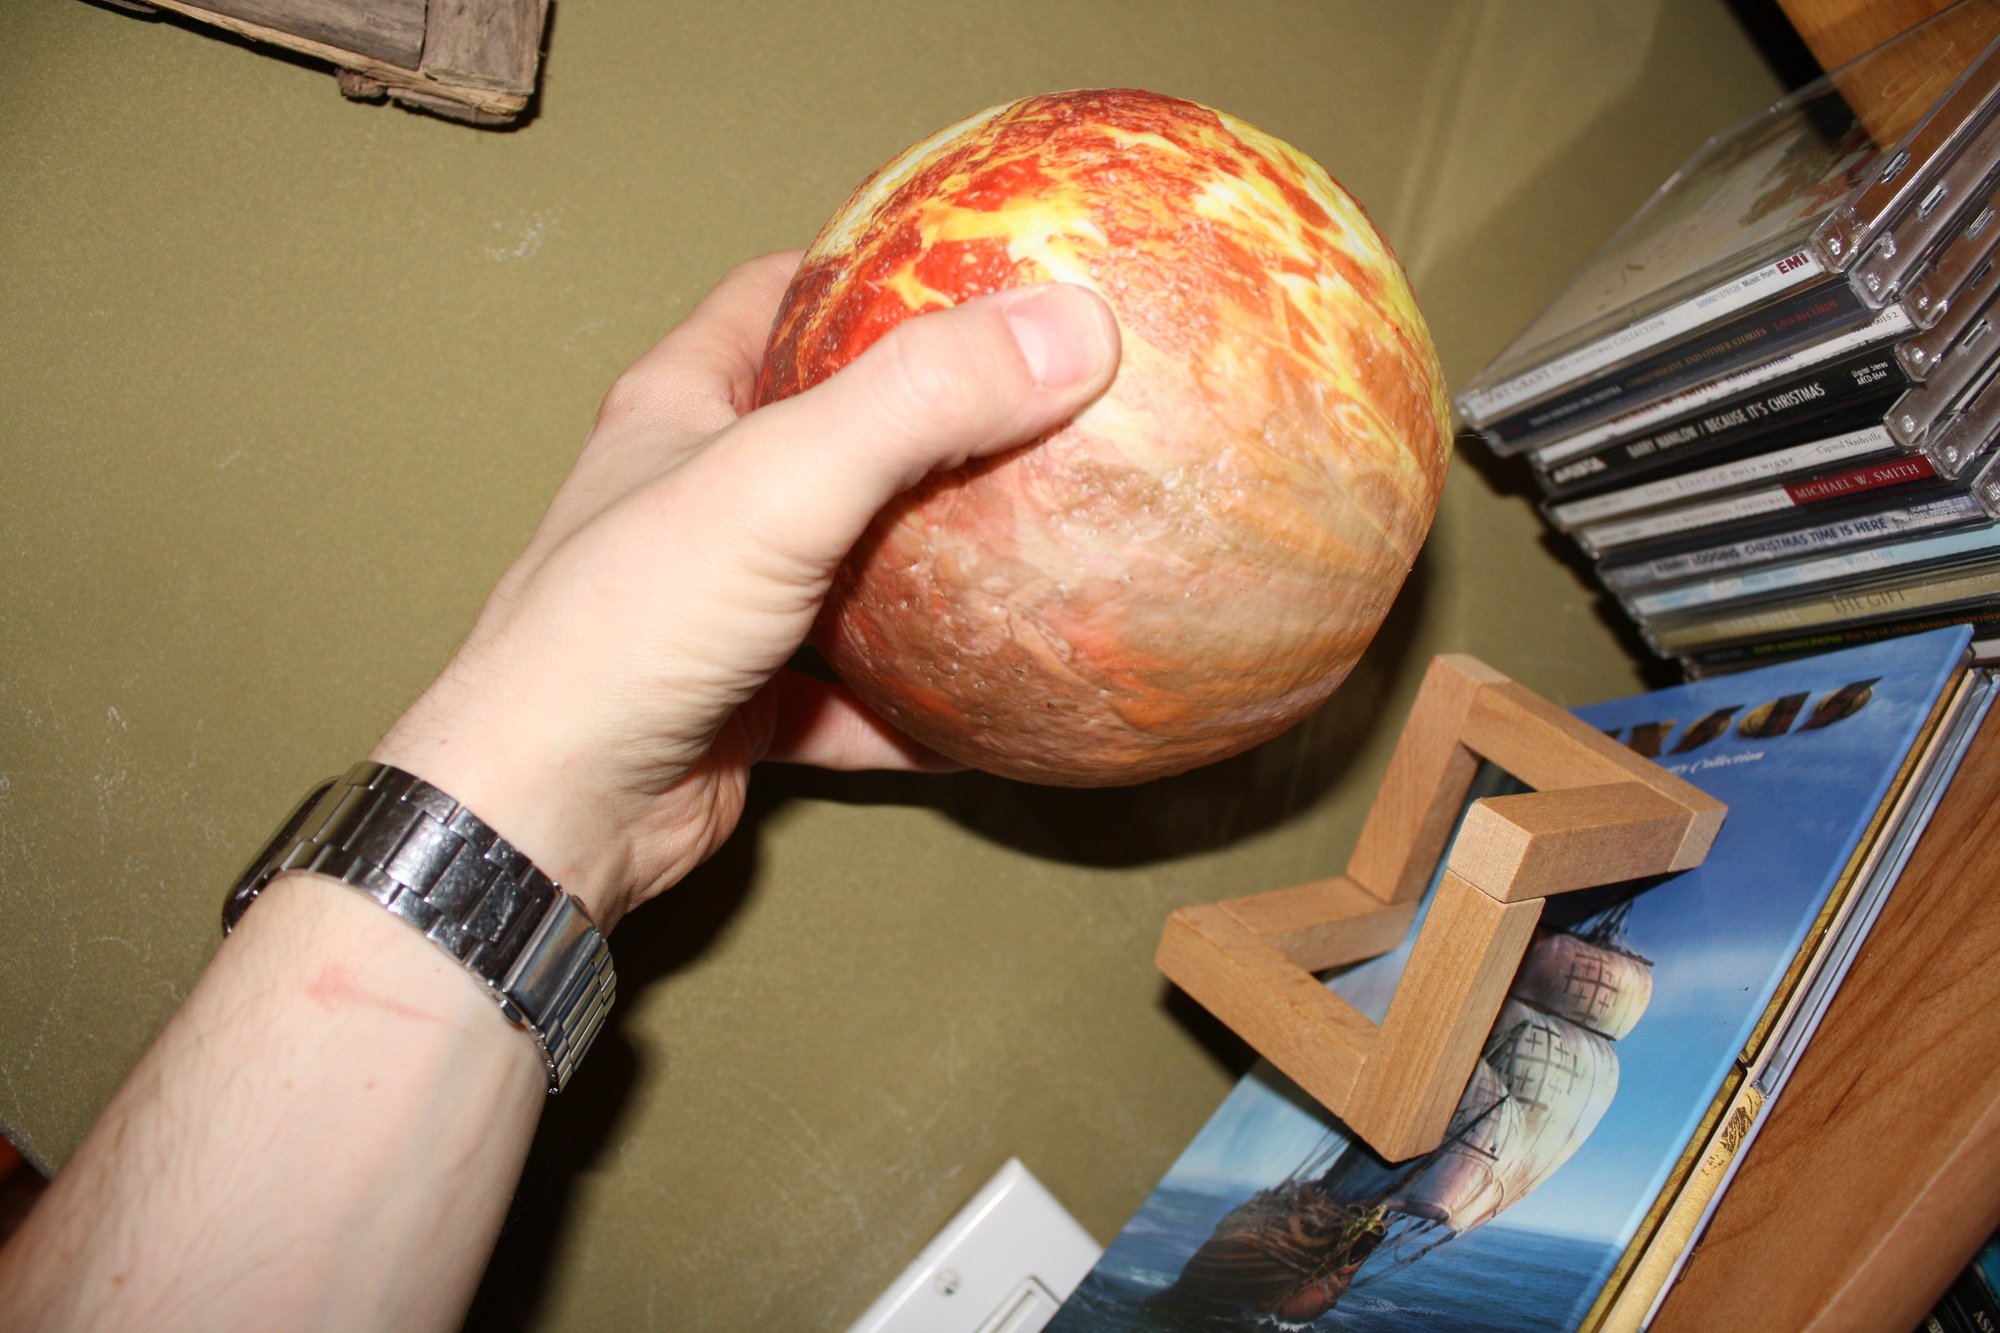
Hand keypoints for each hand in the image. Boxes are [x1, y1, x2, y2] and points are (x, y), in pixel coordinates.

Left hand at [372, 253, 1119, 930]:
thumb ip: (919, 402)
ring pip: (849, 568)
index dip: (873, 275)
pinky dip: (919, 702)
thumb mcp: (779, 483)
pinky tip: (995, 706)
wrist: (549, 817)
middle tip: (1040, 412)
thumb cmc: (624, 628)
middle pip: (833, 431)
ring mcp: (724, 603)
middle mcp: (700, 496)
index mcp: (682, 407)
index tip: (978, 280)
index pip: (779, 295)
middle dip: (932, 423)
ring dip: (933, 569)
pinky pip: (855, 694)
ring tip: (1038, 548)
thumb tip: (1069, 329)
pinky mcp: (748, 700)